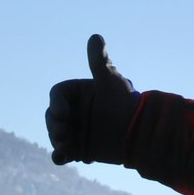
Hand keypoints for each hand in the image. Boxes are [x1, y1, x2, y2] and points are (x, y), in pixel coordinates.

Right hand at [46, 34, 139, 165]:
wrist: (141, 131)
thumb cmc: (125, 103)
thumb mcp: (110, 82)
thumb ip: (99, 62)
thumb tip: (95, 36)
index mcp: (78, 93)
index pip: (58, 95)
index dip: (56, 104)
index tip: (62, 113)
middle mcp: (74, 110)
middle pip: (52, 116)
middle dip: (54, 126)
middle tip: (64, 135)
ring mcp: (75, 128)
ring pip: (56, 134)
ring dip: (58, 141)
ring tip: (67, 148)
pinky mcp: (79, 147)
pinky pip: (62, 152)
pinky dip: (60, 155)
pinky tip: (62, 158)